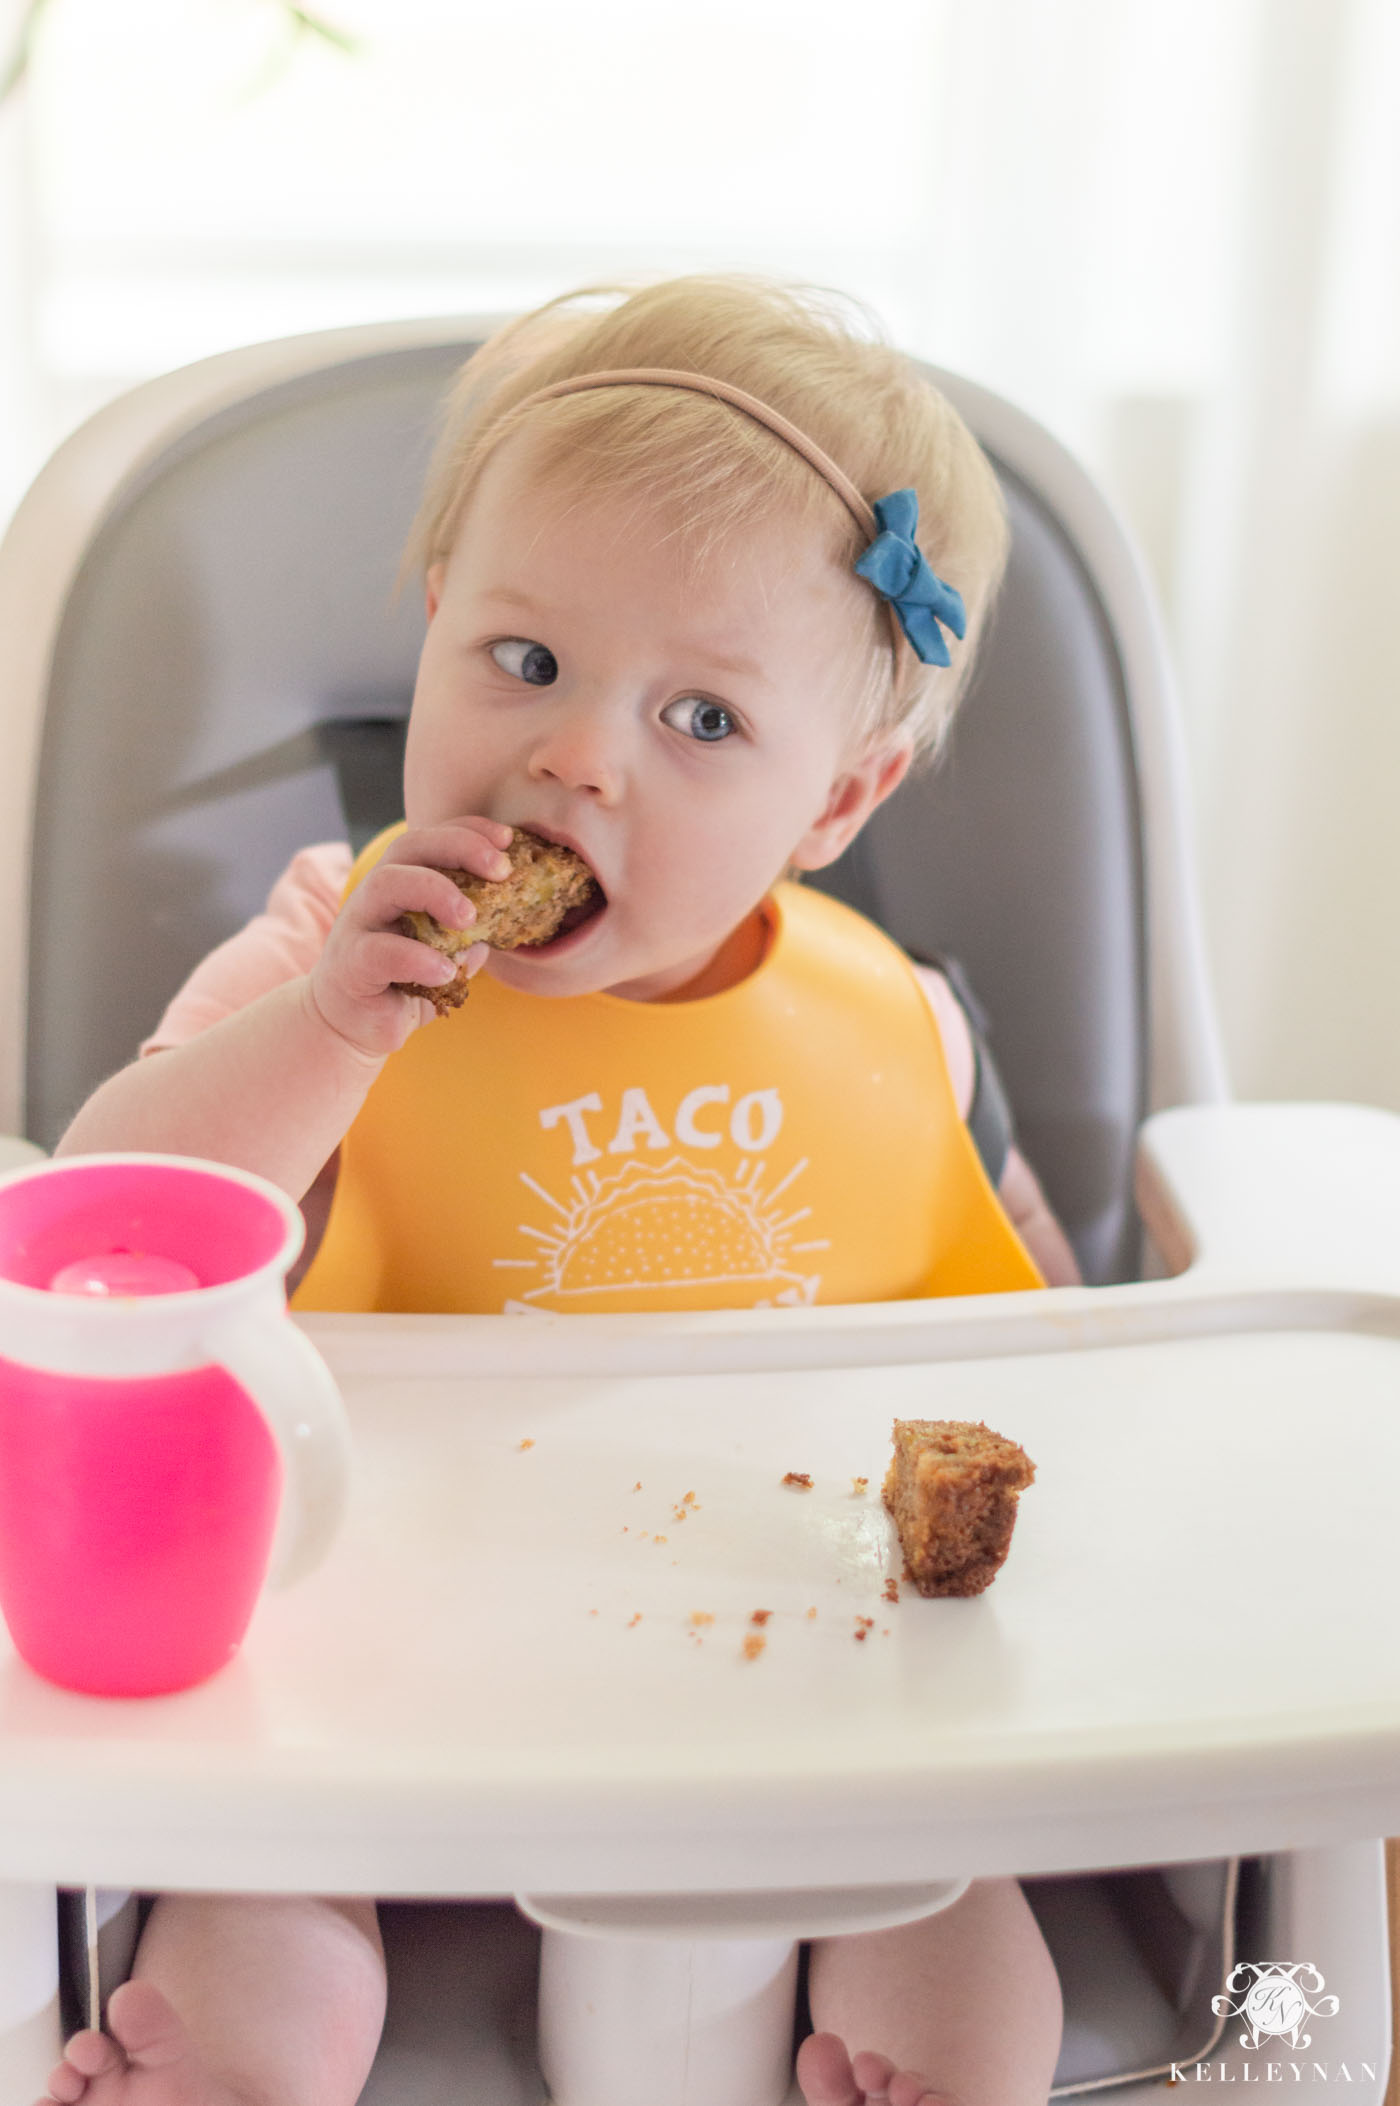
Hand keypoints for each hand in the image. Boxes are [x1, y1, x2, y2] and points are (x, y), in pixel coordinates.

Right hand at [307, 818, 513, 1056]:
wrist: (352, 1025)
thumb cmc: (402, 983)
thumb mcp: (445, 956)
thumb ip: (470, 939)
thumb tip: (502, 926)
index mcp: (401, 883)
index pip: (433, 839)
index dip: (470, 831)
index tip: (507, 840)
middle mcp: (376, 894)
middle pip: (409, 846)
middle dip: (459, 847)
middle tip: (501, 872)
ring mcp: (358, 925)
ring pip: (387, 884)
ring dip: (435, 891)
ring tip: (469, 919)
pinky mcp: (350, 964)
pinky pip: (380, 951)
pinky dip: (418, 958)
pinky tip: (446, 972)